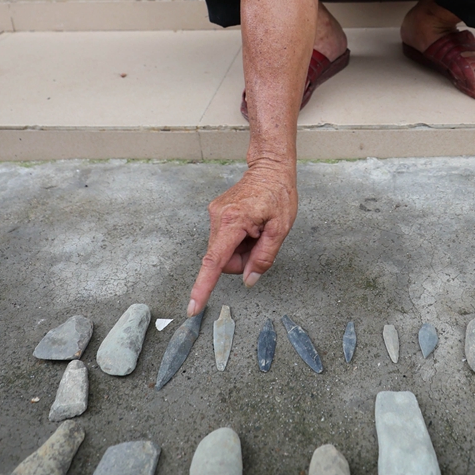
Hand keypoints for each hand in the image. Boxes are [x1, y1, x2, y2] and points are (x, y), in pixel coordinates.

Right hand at [186, 161, 296, 314]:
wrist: (270, 167)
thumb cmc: (279, 193)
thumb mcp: (280, 229)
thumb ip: (264, 257)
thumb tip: (249, 279)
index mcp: (233, 222)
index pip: (214, 263)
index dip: (203, 287)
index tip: (193, 306)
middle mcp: (218, 217)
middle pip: (223, 260)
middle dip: (241, 259)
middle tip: (261, 241)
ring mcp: (215, 214)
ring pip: (224, 251)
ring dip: (241, 248)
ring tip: (257, 229)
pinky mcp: (216, 213)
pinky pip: (225, 240)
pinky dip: (238, 239)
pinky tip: (251, 225)